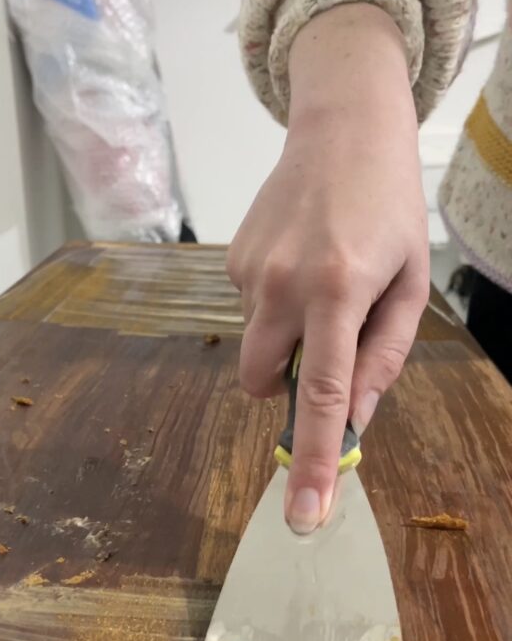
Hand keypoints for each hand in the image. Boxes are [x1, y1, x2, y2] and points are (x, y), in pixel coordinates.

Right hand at [228, 4, 428, 532]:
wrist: (342, 127)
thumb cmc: (390, 207)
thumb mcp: (410, 283)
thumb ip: (383, 357)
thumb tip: (353, 417)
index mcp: (338, 291)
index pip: (321, 394)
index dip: (312, 459)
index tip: (304, 514)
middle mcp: (282, 284)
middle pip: (263, 384)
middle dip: (289, 385)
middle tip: (328, 342)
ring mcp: (248, 271)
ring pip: (256, 347)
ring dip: (286, 338)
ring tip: (322, 280)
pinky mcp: (231, 260)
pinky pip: (250, 312)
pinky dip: (275, 307)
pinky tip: (299, 261)